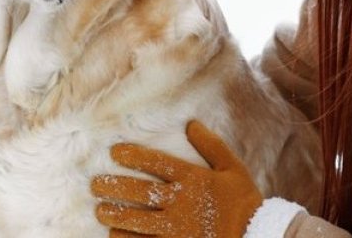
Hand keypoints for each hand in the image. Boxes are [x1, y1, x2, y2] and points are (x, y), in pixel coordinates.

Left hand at [92, 120, 263, 237]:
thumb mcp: (233, 168)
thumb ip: (211, 146)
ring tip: (100, 211)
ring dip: (114, 215)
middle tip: (95, 185)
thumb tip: (191, 124)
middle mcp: (180, 202)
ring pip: (136, 221)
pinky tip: (115, 235)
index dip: (132, 156)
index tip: (114, 152)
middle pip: (138, 192)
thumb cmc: (244, 201)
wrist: (256, 236)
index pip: (156, 163)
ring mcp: (176, 228)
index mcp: (193, 179)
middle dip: (112, 187)